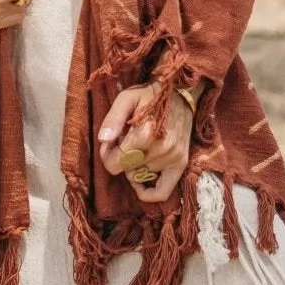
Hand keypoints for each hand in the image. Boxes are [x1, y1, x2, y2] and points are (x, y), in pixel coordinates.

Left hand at [96, 75, 200, 203]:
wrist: (181, 93)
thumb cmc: (150, 95)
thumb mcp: (127, 98)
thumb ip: (113, 119)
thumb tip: (103, 141)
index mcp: (144, 134)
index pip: (115, 164)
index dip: (107, 156)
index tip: (109, 143)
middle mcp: (160, 150)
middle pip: (126, 170)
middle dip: (120, 158)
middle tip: (124, 141)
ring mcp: (172, 159)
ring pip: (140, 176)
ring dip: (134, 166)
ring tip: (138, 147)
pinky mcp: (180, 164)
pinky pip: (162, 192)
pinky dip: (148, 192)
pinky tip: (140, 180)